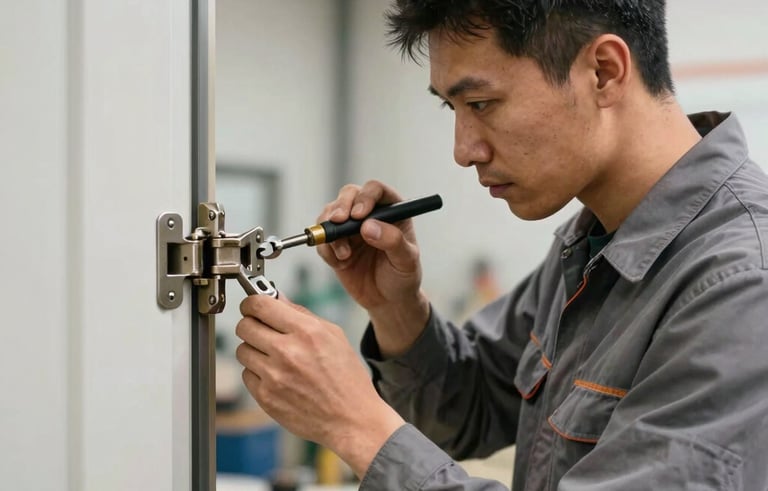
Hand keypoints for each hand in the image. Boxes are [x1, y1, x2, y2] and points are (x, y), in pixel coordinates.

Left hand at [235, 294, 404, 476]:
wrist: (351, 419)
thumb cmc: (346, 378)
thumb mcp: (333, 335)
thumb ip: (302, 314)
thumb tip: (278, 299)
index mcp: (307, 331)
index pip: (259, 305)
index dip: (252, 303)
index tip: (253, 306)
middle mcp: (288, 352)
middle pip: (244, 326)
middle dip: (251, 325)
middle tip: (262, 330)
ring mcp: (274, 376)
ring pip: (242, 350)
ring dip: (254, 350)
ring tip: (273, 357)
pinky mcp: (265, 397)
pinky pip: (246, 375)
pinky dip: (257, 373)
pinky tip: (277, 376)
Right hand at [316, 181, 430, 354]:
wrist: (388, 301)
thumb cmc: (403, 277)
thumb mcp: (406, 261)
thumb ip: (392, 241)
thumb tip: (368, 226)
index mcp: (392, 210)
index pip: (376, 190)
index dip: (365, 197)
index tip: (359, 215)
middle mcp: (369, 213)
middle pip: (349, 194)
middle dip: (340, 206)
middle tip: (338, 222)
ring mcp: (350, 227)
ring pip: (330, 213)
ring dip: (331, 231)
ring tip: (343, 255)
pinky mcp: (335, 243)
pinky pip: (321, 238)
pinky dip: (325, 249)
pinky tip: (340, 263)